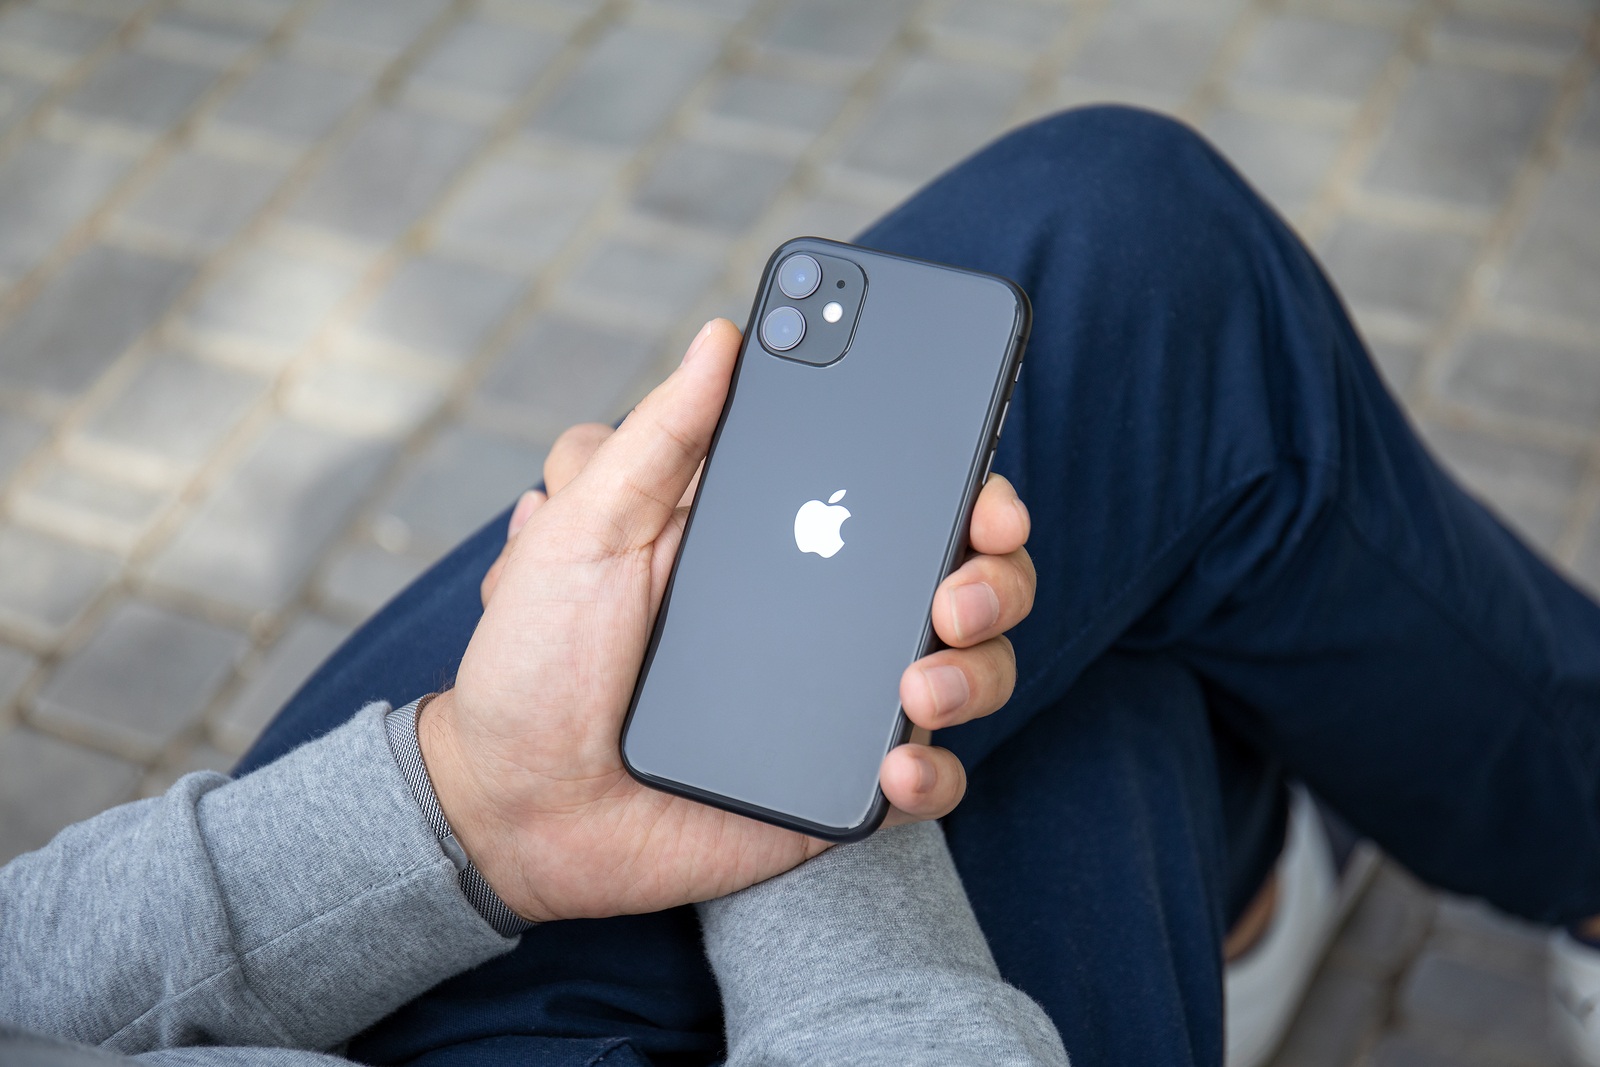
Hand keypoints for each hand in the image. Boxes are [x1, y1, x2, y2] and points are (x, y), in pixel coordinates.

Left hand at [423, 319, 1034, 922]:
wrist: (512, 805)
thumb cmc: (535, 657)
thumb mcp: (584, 528)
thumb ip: (659, 437)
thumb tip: (724, 336)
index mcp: (777, 536)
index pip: (900, 491)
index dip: (965, 482)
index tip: (981, 490)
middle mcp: (829, 608)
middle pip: (965, 573)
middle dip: (996, 575)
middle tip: (954, 594)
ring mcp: (841, 695)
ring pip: (970, 667)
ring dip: (976, 670)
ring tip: (920, 686)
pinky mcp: (837, 782)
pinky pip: (928, 773)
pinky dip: (935, 770)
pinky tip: (896, 764)